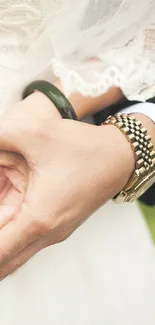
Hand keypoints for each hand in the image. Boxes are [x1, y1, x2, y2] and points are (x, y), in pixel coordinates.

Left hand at [0, 92, 134, 278]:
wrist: (119, 156)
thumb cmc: (83, 147)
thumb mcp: (35, 134)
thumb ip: (1, 137)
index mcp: (39, 218)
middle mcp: (49, 233)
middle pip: (5, 264)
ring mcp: (57, 233)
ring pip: (17, 255)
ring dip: (1, 243)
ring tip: (1, 215)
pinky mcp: (61, 226)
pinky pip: (29, 242)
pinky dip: (12, 238)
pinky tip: (6, 218)